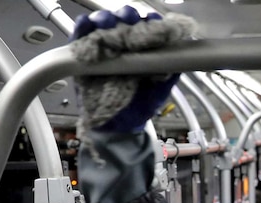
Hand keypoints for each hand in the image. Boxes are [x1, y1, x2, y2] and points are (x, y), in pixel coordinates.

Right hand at [71, 5, 196, 134]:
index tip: (155, 23)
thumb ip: (170, 72)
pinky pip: (80, 36)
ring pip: (102, 23)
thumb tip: (180, 57)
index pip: (147, 27)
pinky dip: (82, 27)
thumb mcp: (159, 89)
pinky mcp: (83, 54)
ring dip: (105, 19)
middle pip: (123, 20)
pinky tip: (87, 25)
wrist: (119, 127)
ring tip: (107, 23)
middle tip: (129, 21)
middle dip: (127, 16)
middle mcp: (123, 44)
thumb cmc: (139, 106)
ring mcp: (103, 48)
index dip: (151, 21)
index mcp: (142, 50)